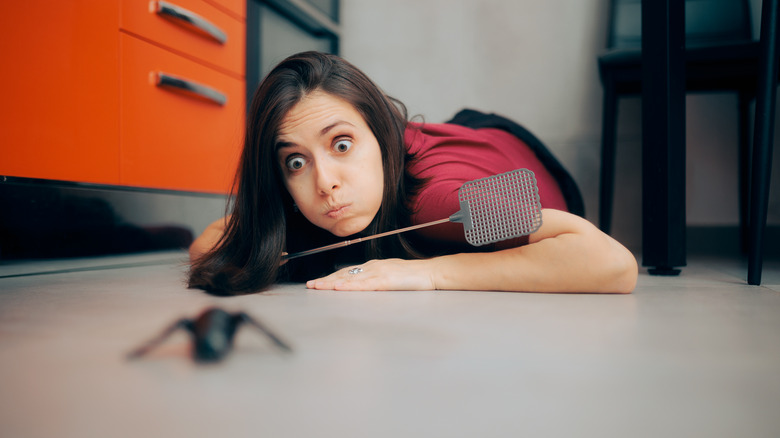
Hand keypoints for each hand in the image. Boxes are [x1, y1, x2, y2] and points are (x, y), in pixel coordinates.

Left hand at [306, 258, 435, 290]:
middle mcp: (373, 267)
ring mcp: (378, 273)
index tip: (319, 281)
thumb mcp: (391, 275)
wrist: (430, 272)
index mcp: (374, 266)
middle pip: (345, 273)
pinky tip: (339, 288)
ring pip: (350, 278)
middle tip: (311, 285)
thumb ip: (377, 279)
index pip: (348, 271)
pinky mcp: (385, 281)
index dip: (332, 276)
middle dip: (326, 279)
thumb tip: (364, 284)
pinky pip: (363, 285)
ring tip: (318, 286)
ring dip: (332, 282)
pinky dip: (349, 286)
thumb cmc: (414, 276)